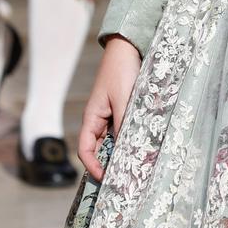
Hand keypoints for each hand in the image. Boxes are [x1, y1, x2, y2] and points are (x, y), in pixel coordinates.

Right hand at [78, 37, 141, 178]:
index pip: (85, 149)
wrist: (128, 48)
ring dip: (122, 153)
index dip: (92, 166)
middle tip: (125, 179)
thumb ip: (123, 125)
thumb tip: (126, 151)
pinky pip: (124, 131)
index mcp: (91, 117)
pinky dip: (130, 141)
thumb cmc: (121, 71)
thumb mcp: (124, 100)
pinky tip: (142, 147)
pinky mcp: (123, 111)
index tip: (106, 178)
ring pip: (113, 142)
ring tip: (136, 167)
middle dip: (109, 164)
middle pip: (99, 149)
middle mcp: (99, 119)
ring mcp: (111, 116)